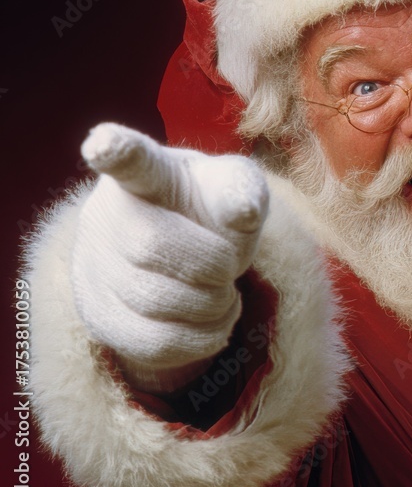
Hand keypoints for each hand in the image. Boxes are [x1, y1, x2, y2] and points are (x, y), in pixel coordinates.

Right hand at [71, 123, 268, 391]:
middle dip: (210, 263)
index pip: (129, 158)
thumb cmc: (214, 210)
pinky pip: (153, 343)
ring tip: (223, 291)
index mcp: (148, 172)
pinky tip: (213, 320)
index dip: (116, 150)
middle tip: (229, 264)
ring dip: (211, 304)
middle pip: (151, 245)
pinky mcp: (98, 314)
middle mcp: (106, 213)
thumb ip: (242, 190)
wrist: (187, 252)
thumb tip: (243, 209)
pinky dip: (201, 338)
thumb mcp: (237, 190)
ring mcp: (93, 265)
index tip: (104, 143)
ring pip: (153, 301)